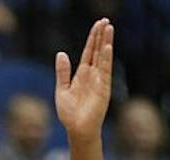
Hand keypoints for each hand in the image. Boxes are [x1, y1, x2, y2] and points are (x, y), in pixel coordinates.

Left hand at [54, 18, 113, 141]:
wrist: (77, 129)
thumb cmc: (69, 113)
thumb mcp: (62, 90)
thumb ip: (62, 72)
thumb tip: (61, 53)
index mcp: (82, 74)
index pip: (88, 52)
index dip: (92, 38)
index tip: (97, 24)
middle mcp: (92, 74)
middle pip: (97, 50)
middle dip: (100, 35)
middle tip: (105, 20)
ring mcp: (99, 80)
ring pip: (103, 56)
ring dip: (106, 42)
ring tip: (109, 27)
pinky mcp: (104, 87)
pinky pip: (105, 70)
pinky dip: (106, 58)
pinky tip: (107, 47)